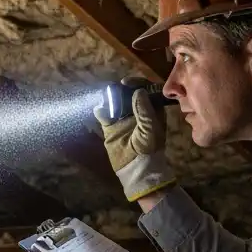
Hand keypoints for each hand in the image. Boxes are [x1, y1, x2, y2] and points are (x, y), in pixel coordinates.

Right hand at [93, 78, 176, 201]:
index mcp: (151, 109)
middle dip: (121, 88)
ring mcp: (122, 117)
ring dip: (110, 96)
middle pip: (128, 92)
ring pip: (115, 101)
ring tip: (106, 95)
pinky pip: (103, 114)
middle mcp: (136, 110)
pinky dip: (100, 110)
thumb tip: (137, 91)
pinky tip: (100, 109)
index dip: (137, 83)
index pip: (145, 90)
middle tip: (115, 87)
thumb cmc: (148, 148)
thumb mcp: (150, 129)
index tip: (127, 83)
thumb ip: (145, 110)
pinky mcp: (110, 126)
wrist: (136, 168)